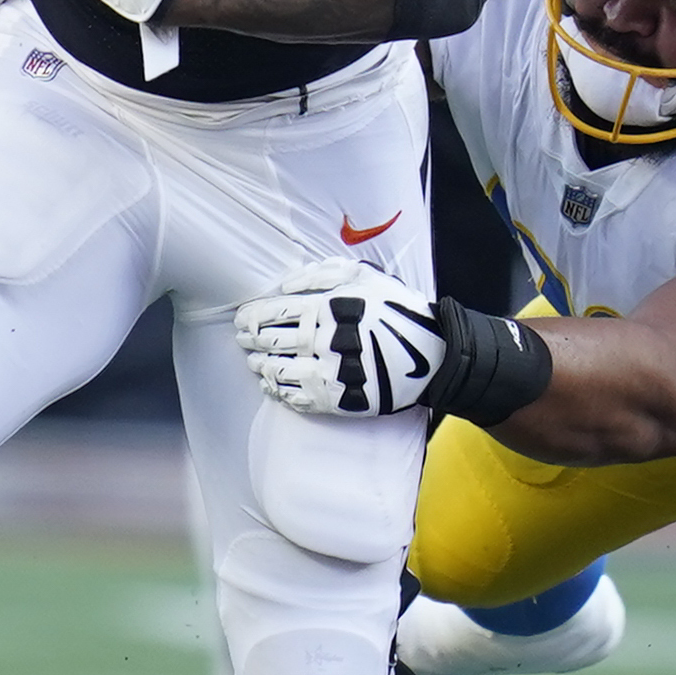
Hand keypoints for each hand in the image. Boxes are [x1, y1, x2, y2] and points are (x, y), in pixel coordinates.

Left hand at [234, 269, 527, 419]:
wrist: (433, 353)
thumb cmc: (396, 308)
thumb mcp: (364, 275)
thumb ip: (322, 275)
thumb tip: (285, 285)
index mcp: (327, 308)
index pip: (274, 313)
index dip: (252, 317)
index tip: (242, 320)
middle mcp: (324, 341)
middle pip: (271, 342)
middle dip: (252, 341)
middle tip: (244, 341)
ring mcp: (330, 373)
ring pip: (279, 372)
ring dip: (261, 367)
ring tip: (255, 364)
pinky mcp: (339, 399)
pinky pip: (298, 399)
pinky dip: (280, 393)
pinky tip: (273, 387)